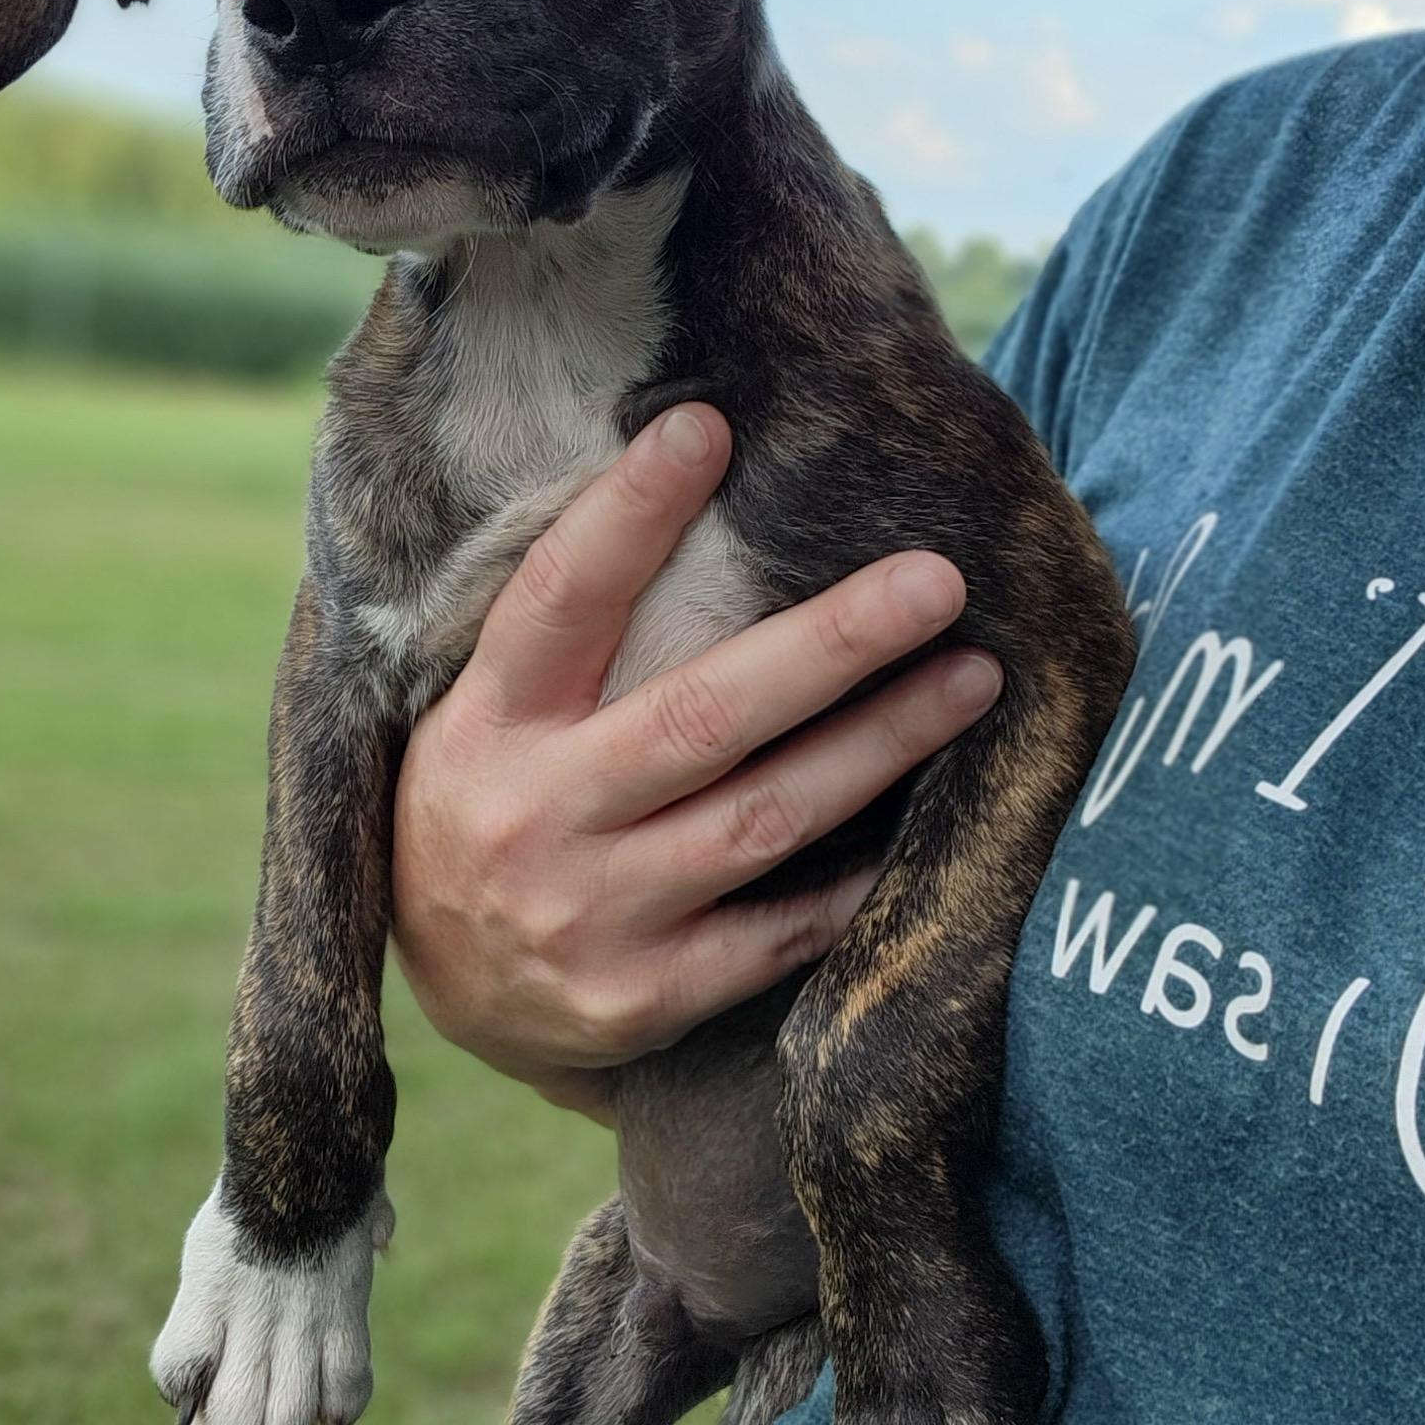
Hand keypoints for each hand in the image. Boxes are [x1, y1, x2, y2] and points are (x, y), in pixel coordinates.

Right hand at [391, 405, 1001, 1119]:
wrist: (452, 993)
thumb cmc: (494, 805)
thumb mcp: (485, 713)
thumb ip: (568, 633)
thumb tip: (692, 479)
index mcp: (489, 722)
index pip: (559, 600)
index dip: (626, 514)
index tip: (706, 427)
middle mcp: (535, 814)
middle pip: (701, 716)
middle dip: (831, 645)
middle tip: (936, 581)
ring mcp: (588, 914)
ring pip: (762, 819)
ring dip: (879, 745)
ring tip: (972, 681)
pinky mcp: (641, 996)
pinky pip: (777, 933)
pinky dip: (858, 880)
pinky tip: (935, 824)